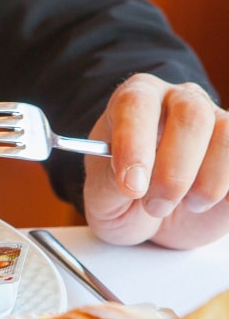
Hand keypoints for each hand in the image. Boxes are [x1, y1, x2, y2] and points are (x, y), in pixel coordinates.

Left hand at [83, 74, 228, 248]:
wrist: (150, 219)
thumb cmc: (120, 198)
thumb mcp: (102, 197)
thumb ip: (112, 184)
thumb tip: (136, 180)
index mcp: (135, 99)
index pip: (137, 103)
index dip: (134, 143)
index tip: (131, 186)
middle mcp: (180, 101)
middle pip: (193, 115)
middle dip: (173, 173)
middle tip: (154, 205)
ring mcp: (217, 121)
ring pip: (228, 137)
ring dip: (205, 186)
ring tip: (181, 205)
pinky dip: (226, 190)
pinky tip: (203, 202)